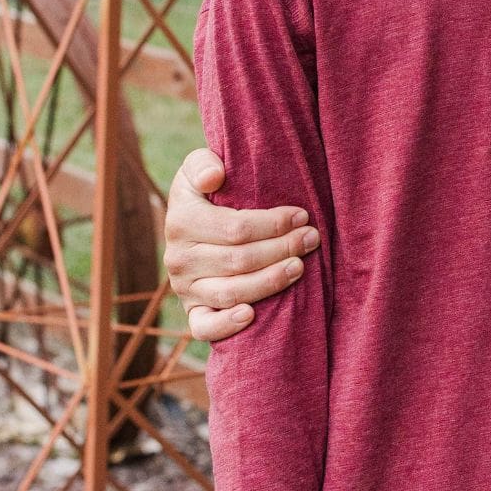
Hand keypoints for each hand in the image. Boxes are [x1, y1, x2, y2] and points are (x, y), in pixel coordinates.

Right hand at [164, 147, 317, 343]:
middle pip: (238, 261)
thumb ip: (202, 164)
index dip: (272, 224)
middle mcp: (178, 259)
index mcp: (180, 222)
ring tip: (299, 267)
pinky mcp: (193, 312)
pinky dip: (226, 325)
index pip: (234, 228)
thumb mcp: (200, 168)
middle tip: (311, 239)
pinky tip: (252, 316)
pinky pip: (204, 327)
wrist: (195, 224)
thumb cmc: (209, 192)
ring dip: (269, 282)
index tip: (302, 216)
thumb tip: (214, 176)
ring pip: (229, 292)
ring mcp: (184, 288)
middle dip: (280, 249)